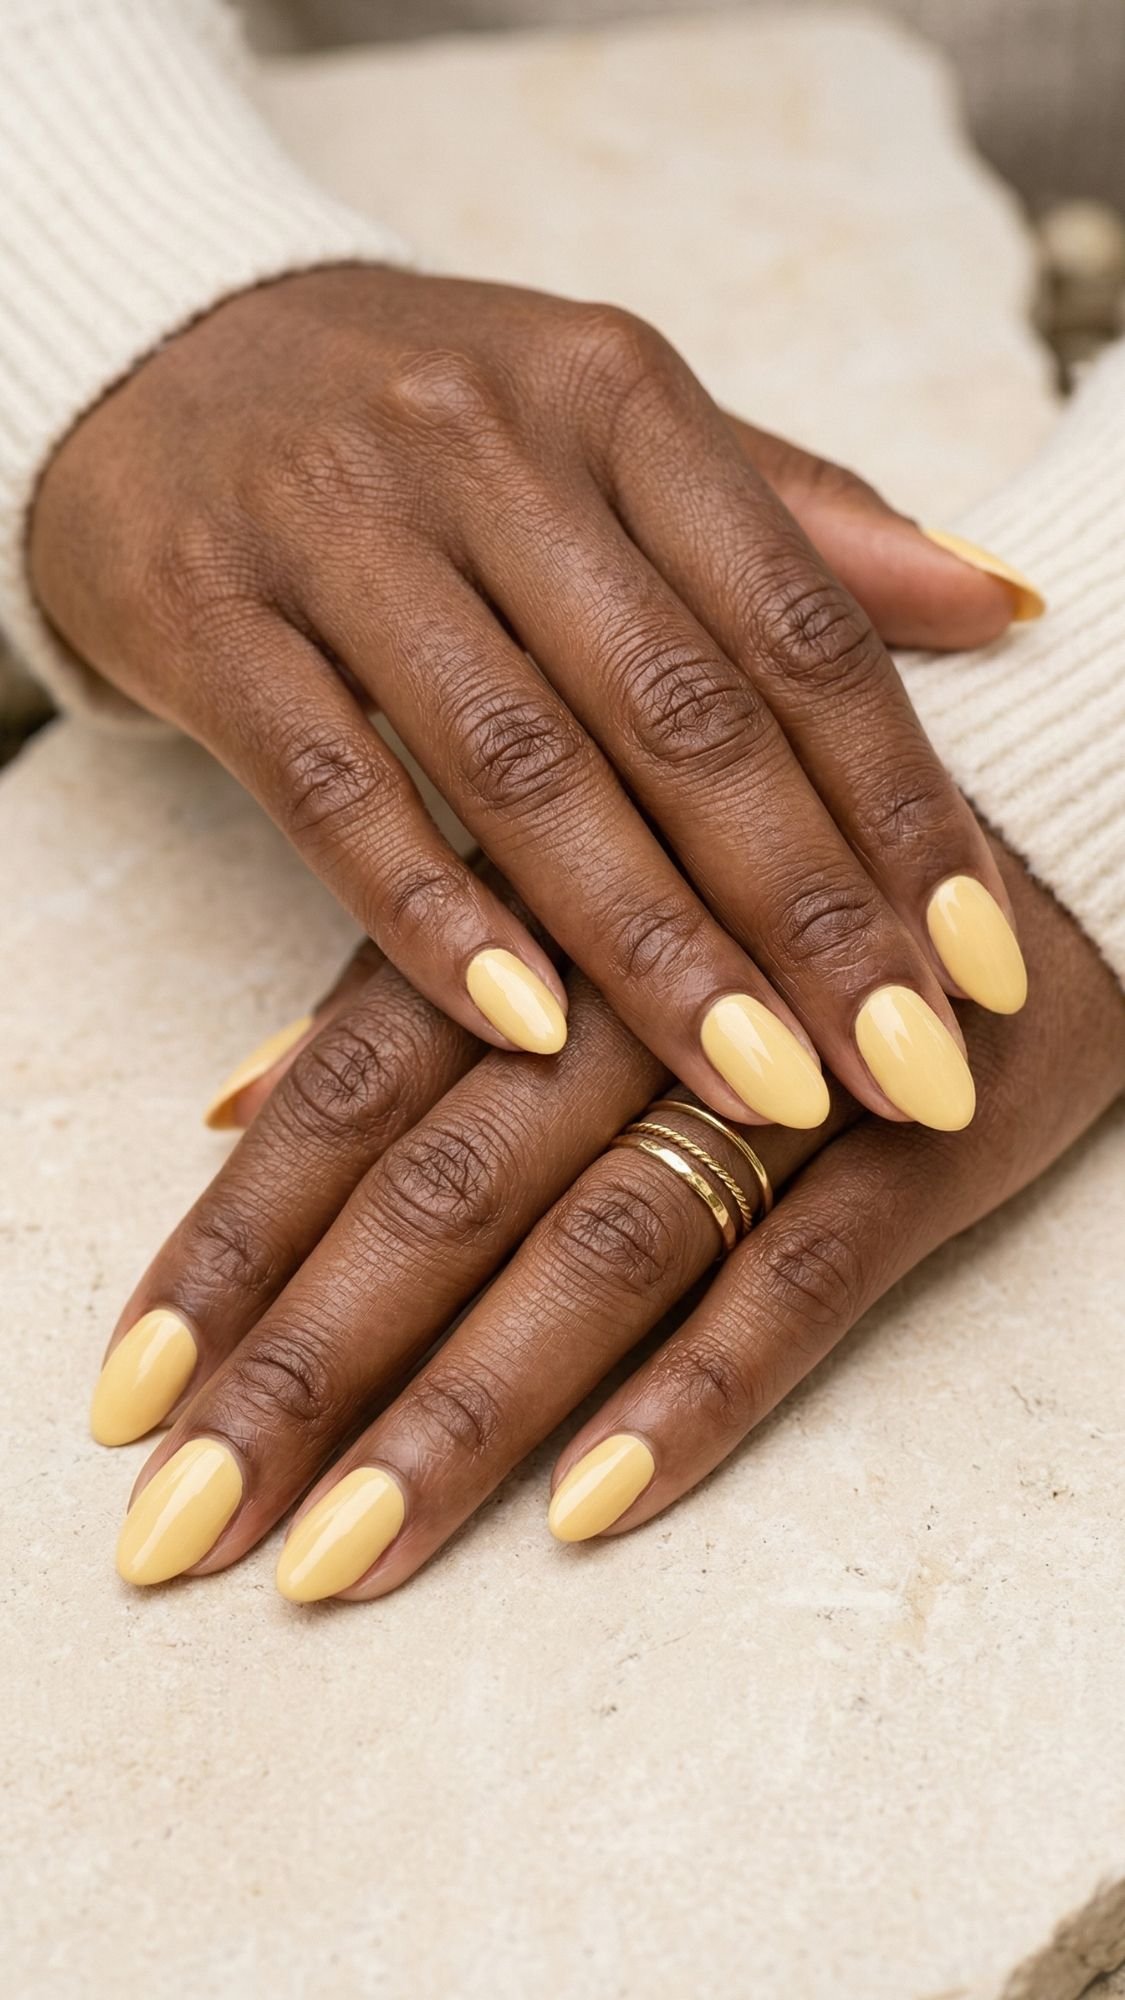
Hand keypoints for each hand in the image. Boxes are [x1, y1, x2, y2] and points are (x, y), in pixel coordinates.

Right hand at [32, 266, 1035, 1129]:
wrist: (151, 357)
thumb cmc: (418, 423)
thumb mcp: (608, 427)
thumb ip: (792, 521)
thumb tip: (994, 603)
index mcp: (615, 394)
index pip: (796, 627)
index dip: (903, 807)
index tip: (983, 964)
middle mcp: (483, 443)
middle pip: (680, 712)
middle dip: (807, 912)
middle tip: (904, 1070)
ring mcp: (334, 526)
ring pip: (522, 765)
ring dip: (652, 945)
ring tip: (759, 1087)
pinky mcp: (205, 614)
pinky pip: (337, 789)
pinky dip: (433, 917)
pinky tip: (528, 1030)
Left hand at [96, 838, 1122, 1595]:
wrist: (1029, 825)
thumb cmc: (757, 870)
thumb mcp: (567, 894)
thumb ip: (405, 993)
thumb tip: (222, 1101)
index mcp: (540, 917)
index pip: (350, 1092)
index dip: (232, 1246)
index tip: (122, 1399)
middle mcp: (646, 993)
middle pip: (445, 1187)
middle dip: (304, 1364)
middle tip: (181, 1525)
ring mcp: (797, 1070)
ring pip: (604, 1246)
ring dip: (463, 1410)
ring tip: (336, 1555)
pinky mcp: (932, 1141)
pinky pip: (808, 1278)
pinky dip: (699, 1386)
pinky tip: (588, 1505)